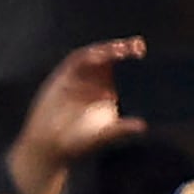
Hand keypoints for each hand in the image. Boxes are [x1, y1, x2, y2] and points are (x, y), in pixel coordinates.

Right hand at [9, 38, 144, 193]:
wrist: (50, 147)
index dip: (131, 57)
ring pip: (94, 56)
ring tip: (121, 50)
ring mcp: (77, 77)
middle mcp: (93, 80)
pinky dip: (87, 57)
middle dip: (123, 48)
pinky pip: (75, 62)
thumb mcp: (103, 136)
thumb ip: (121, 129)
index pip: (122, 68)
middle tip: (137, 46)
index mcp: (107, 90)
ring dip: (106, 50)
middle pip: (110, 57)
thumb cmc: (78, 144)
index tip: (142, 52)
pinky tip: (98, 56)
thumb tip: (143, 126)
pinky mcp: (62, 78)